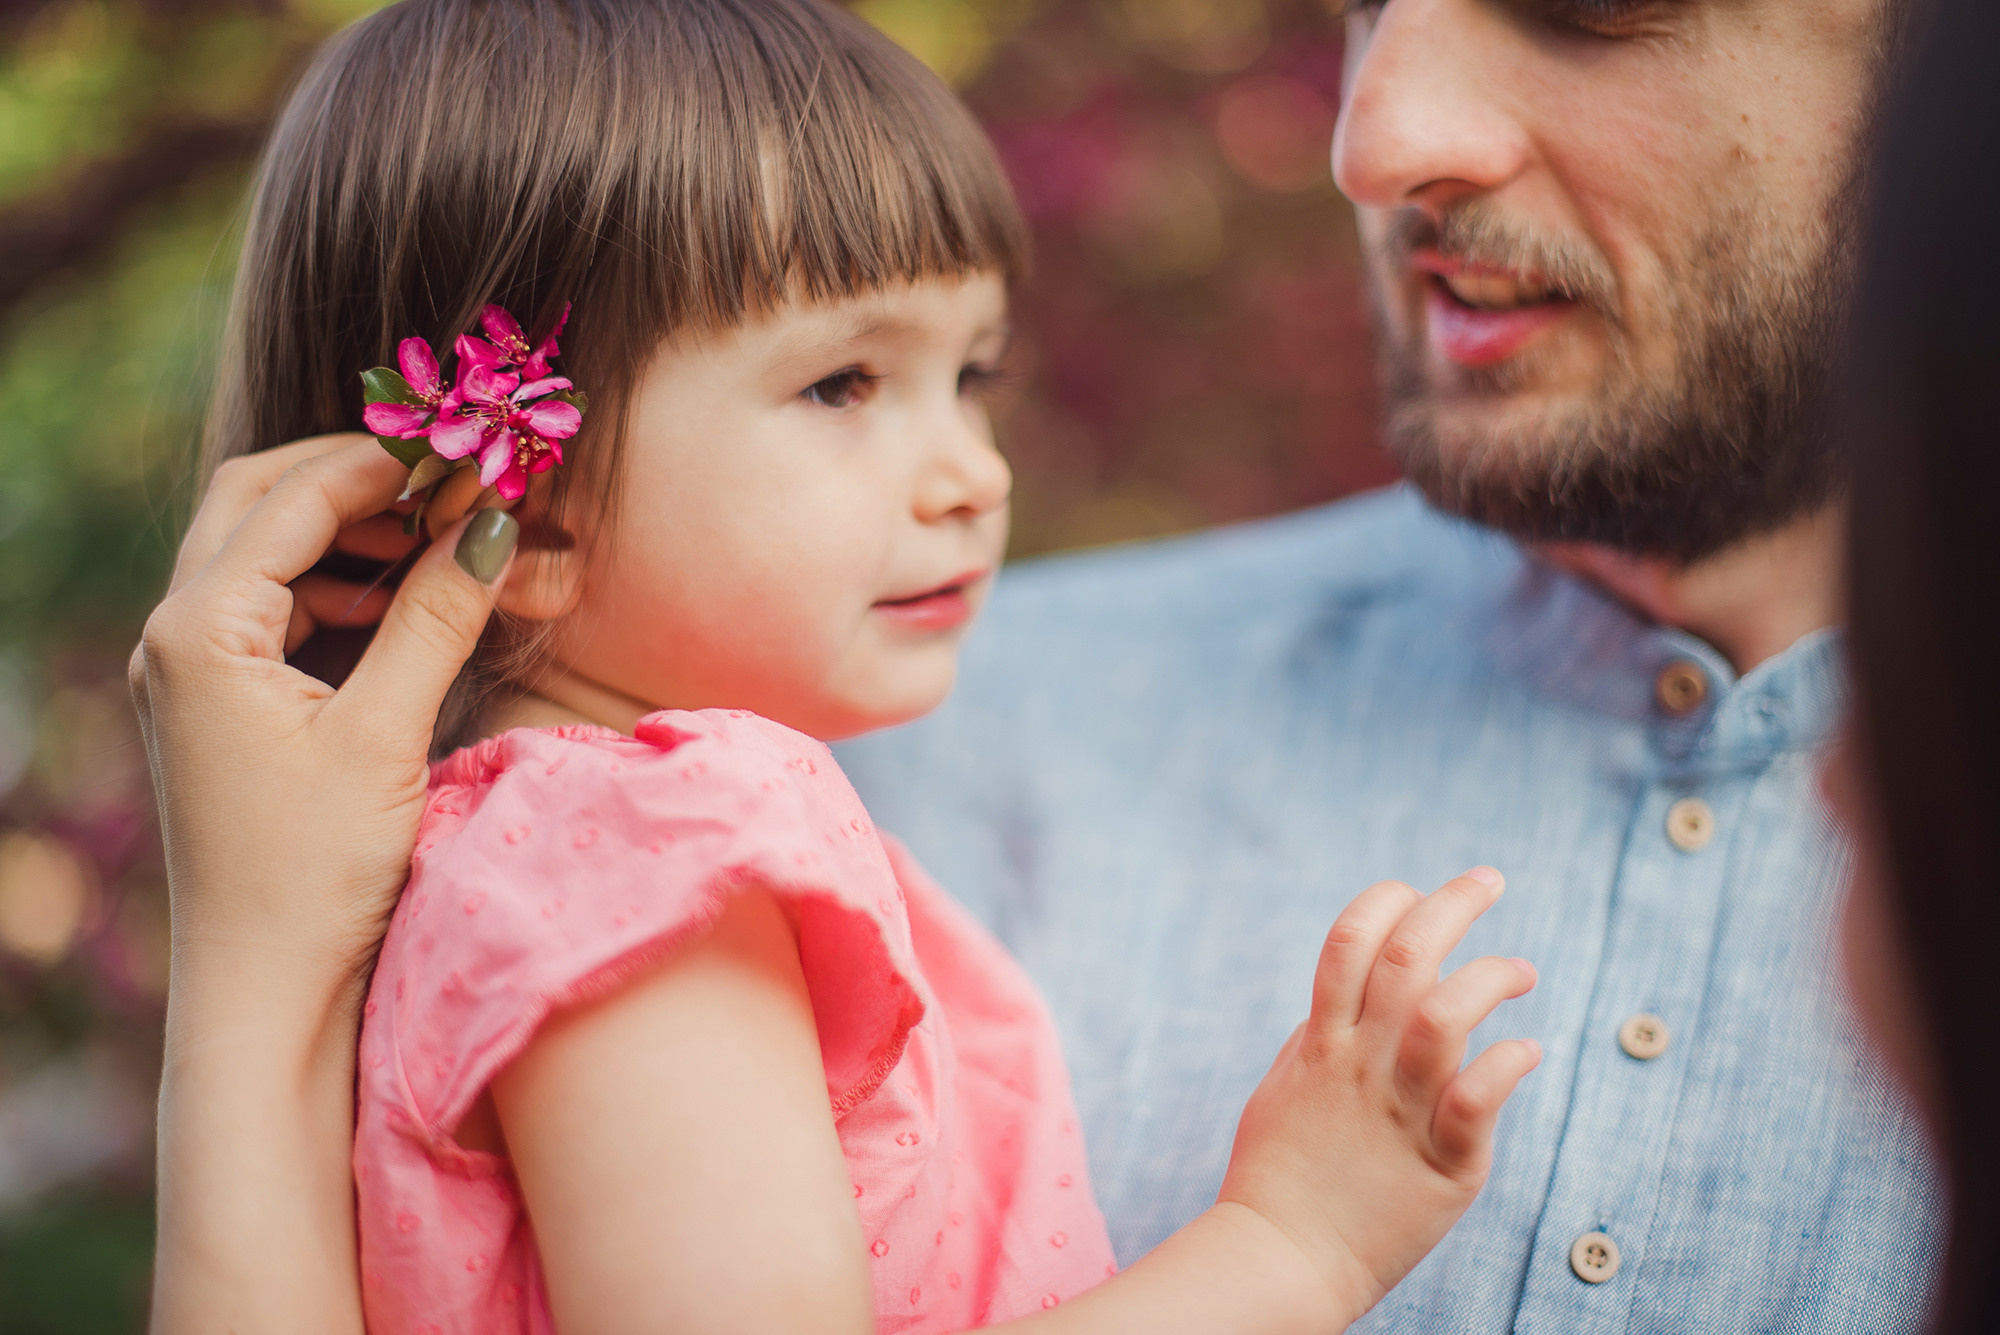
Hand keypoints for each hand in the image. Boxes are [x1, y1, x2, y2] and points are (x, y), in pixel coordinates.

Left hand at [135, 433, 517, 1333]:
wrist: (264, 993)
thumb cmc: (315, 873)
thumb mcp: (385, 734)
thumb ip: (435, 615)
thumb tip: (494, 524)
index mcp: (200, 630)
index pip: (297, 498)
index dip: (393, 468)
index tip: (477, 458)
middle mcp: (178, 637)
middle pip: (261, 501)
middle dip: (362, 482)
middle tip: (453, 483)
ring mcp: (192, 673)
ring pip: (271, 554)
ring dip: (361, 540)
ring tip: (451, 549)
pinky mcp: (221, 708)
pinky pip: (278, 612)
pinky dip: (344, 593)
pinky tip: (408, 611)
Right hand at [1217, 868, 1539, 1323]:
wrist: (1281, 1259)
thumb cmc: (1277, 1178)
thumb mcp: (1283, 1091)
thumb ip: (1312, 1041)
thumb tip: (1339, 1002)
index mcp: (1321, 1044)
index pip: (1349, 943)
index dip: (1386, 902)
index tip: (1415, 893)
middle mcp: (1360, 1066)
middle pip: (1404, 957)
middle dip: (1451, 904)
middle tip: (1487, 881)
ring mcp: (1400, 1112)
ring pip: (1443, 1015)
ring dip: (1489, 976)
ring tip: (1520, 970)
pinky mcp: (1442, 1164)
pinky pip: (1478, 1099)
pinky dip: (1509, 1062)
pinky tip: (1527, 1051)